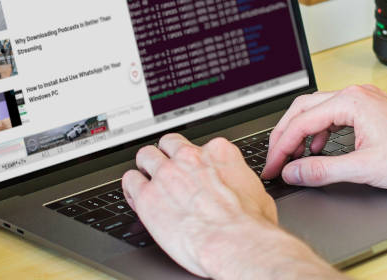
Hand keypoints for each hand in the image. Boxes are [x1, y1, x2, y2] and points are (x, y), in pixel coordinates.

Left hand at [124, 134, 278, 277]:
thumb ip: (239, 184)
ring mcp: (166, 174)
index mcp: (219, 154)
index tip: (196, 170)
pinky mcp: (148, 196)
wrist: (234, 242)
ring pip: (146, 155)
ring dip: (146, 166)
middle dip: (167, 155)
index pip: (202, 146)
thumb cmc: (249, 223)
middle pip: (169, 144)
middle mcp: (191, 158)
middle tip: (168, 169)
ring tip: (146, 177)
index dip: (196, 161)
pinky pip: (130, 181)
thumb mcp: (256, 193)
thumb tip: (240, 191)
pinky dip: (131, 187)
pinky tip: (134, 194)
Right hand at [262, 84, 386, 188]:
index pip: (301, 122)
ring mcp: (364, 100)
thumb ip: (323, 171)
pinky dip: (320, 131)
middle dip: (285, 135)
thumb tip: (294, 173)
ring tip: (292, 156)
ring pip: (318, 110)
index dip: (281, 147)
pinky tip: (319, 148)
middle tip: (274, 159)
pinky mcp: (371, 109)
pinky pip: (334, 114)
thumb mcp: (364, 168)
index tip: (272, 167)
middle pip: (304, 109)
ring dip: (302, 132)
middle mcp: (356, 95)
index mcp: (351, 103)